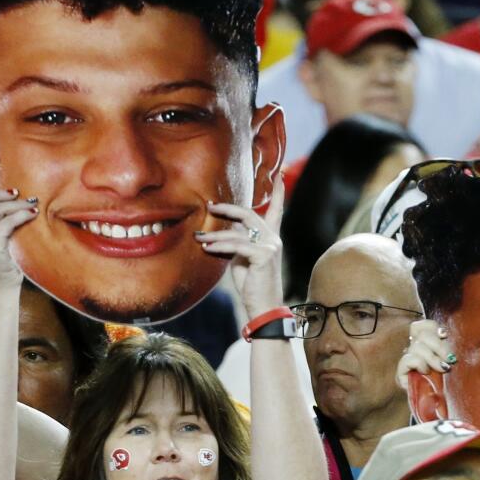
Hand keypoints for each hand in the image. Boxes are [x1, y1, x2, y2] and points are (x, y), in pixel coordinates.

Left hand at [196, 173, 285, 317]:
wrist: (263, 307)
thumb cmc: (253, 284)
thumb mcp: (242, 258)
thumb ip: (238, 241)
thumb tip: (222, 231)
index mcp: (271, 237)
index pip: (276, 209)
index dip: (279, 191)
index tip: (280, 173)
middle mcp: (273, 238)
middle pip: (248, 214)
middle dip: (227, 208)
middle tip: (209, 206)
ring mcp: (270, 246)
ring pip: (238, 232)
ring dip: (215, 235)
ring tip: (199, 237)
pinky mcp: (264, 256)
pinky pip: (236, 246)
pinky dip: (219, 246)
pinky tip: (206, 248)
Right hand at [395, 318, 453, 390]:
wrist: (444, 409)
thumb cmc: (453, 385)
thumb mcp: (456, 365)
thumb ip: (452, 350)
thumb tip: (449, 336)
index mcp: (429, 345)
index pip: (423, 326)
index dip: (432, 327)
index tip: (445, 335)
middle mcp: (418, 350)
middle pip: (422, 334)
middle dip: (439, 346)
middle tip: (450, 360)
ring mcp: (410, 361)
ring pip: (417, 346)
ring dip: (432, 358)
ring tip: (442, 369)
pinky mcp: (402, 374)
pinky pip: (407, 360)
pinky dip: (419, 364)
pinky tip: (426, 372)